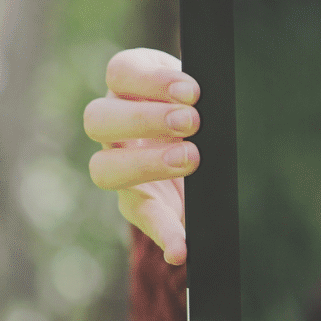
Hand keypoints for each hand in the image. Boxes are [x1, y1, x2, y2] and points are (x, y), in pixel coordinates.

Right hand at [85, 48, 199, 264]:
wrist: (207, 145)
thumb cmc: (204, 109)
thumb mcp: (203, 95)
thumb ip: (203, 94)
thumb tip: (222, 94)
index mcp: (130, 87)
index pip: (121, 72)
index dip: (151, 80)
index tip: (192, 90)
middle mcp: (115, 127)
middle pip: (98, 118)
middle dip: (144, 120)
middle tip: (191, 123)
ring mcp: (119, 167)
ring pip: (103, 168)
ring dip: (146, 165)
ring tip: (191, 160)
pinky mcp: (137, 203)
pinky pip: (142, 220)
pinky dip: (164, 234)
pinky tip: (181, 248)